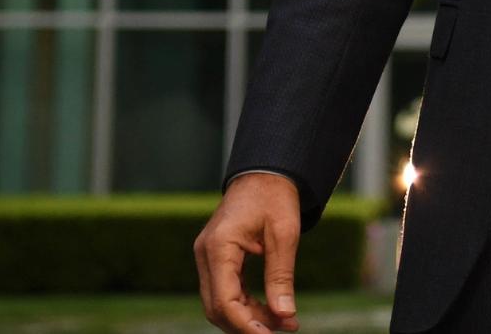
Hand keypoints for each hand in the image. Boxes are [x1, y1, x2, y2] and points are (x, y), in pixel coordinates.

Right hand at [194, 173, 301, 332]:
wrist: (266, 171)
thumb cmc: (276, 196)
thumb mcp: (284, 234)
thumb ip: (281, 276)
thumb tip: (285, 315)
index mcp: (219, 245)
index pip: (224, 300)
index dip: (246, 325)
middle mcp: (205, 253)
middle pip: (217, 307)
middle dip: (249, 324)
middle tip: (285, 328)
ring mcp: (208, 256)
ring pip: (221, 302)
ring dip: (250, 316)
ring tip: (285, 321)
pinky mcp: (216, 257)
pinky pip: (226, 290)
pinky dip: (247, 303)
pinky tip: (272, 309)